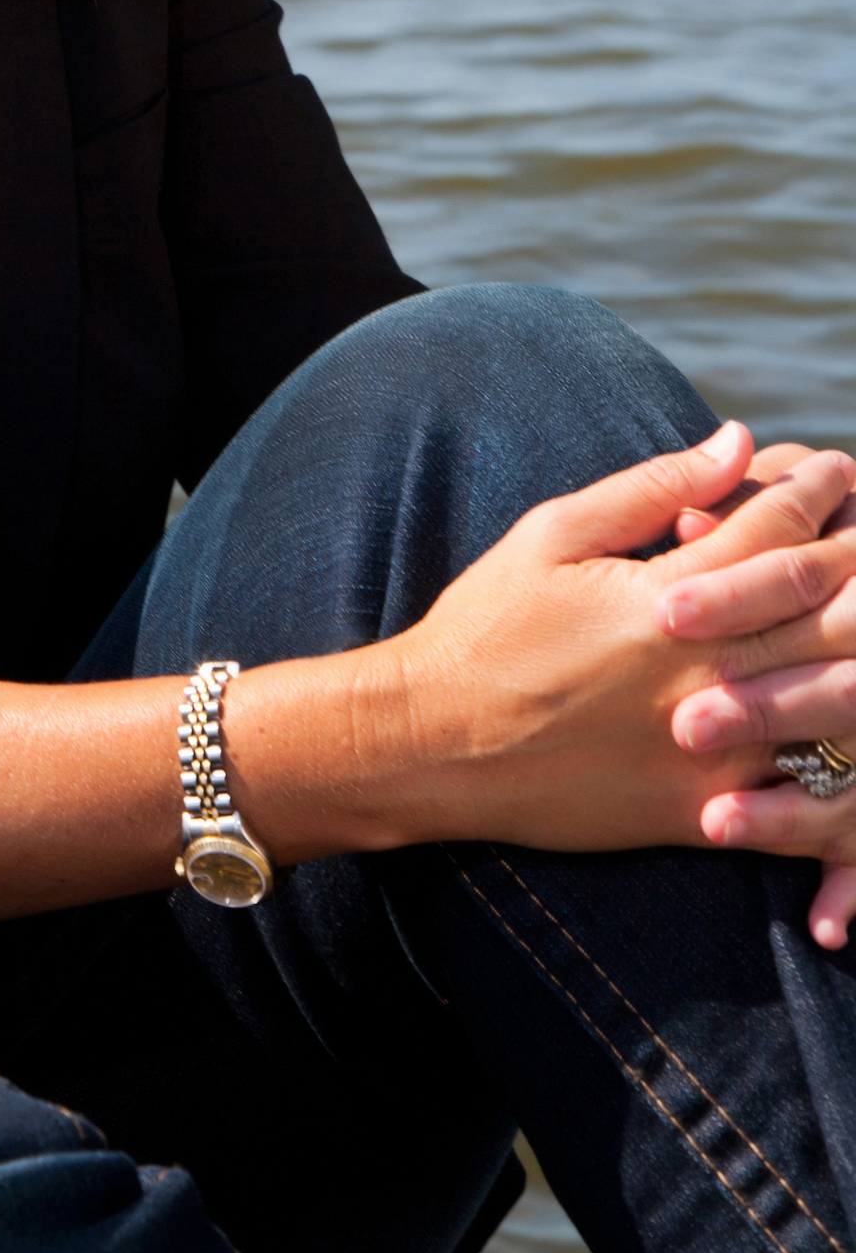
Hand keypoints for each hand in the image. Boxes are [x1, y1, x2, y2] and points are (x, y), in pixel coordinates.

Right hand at [350, 423, 855, 861]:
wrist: (437, 744)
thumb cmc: (487, 627)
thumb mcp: (553, 535)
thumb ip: (651, 490)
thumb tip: (736, 442)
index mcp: (666, 597)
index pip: (772, 528)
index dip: (818, 491)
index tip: (839, 467)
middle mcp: (701, 670)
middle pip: (823, 607)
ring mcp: (708, 747)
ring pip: (828, 699)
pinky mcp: (701, 810)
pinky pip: (800, 797)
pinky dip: (835, 764)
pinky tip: (846, 728)